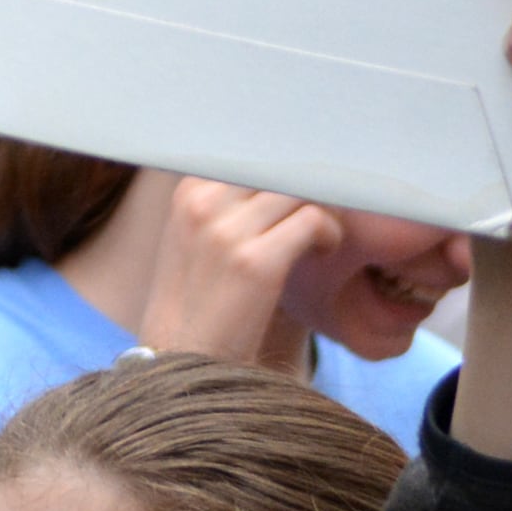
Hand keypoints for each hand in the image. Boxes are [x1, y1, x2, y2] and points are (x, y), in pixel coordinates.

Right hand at [140, 179, 346, 368]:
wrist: (182, 360)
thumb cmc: (200, 302)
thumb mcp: (198, 238)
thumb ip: (229, 203)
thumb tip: (288, 172)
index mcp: (188, 190)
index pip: (255, 150)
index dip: (289, 166)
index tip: (307, 186)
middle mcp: (201, 202)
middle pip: (281, 165)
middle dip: (310, 186)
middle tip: (324, 211)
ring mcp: (226, 231)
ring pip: (301, 190)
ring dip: (325, 211)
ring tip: (321, 239)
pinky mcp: (255, 262)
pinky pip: (313, 222)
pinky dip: (329, 235)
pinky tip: (324, 253)